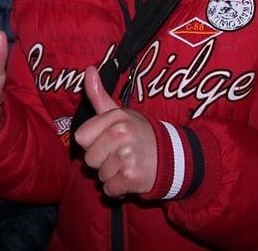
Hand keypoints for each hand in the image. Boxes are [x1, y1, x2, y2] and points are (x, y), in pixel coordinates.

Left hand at [74, 66, 156, 197]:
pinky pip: (109, 189)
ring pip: (99, 175)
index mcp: (116, 117)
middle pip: (89, 159)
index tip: (109, 140)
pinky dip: (118, 189)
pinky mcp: (132, 177)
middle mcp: (121, 134)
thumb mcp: (121, 113)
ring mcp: (127, 156)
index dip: (93, 142)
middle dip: (102, 161)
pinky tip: (131, 178)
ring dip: (112, 175)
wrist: (176, 159)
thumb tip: (88, 69)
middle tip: (121, 155)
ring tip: (128, 165)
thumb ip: (99, 95)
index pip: (81, 138)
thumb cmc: (141, 135)